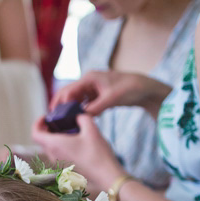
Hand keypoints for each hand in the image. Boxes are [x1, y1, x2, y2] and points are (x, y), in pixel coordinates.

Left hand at [31, 114, 124, 193]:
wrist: (105, 176)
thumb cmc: (98, 154)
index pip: (35, 134)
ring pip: (50, 148)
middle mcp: (53, 155)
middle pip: (42, 140)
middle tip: (59, 121)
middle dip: (47, 129)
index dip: (37, 123)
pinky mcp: (65, 169)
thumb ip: (83, 118)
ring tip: (69, 130)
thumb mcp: (92, 130)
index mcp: (55, 145)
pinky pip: (58, 155)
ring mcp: (58, 164)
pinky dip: (62, 146)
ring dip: (55, 138)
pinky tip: (76, 142)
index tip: (45, 117)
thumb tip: (79, 116)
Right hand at [51, 70, 171, 115]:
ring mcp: (92, 88)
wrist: (144, 88)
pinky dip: (80, 111)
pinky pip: (83, 103)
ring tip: (65, 122)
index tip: (56, 116)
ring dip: (70, 109)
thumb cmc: (129, 88)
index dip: (60, 103)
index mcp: (89, 78)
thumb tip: (81, 116)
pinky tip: (79, 120)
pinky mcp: (96, 95)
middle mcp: (88, 82)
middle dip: (61, 106)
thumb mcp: (111, 99)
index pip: (68, 90)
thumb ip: (95, 107)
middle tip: (55, 120)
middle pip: (68, 93)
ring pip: (75, 99)